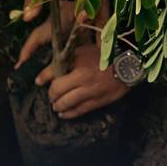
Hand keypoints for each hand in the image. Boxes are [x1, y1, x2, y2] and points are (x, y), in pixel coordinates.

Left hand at [16, 36, 130, 119]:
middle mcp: (83, 78)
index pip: (54, 71)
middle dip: (51, 94)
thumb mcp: (85, 51)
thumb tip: (53, 68)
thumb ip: (69, 58)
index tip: (38, 81)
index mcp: (79, 62)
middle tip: (51, 95)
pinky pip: (79, 111)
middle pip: (57, 90)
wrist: (128, 66)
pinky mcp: (97, 102)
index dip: (43, 77)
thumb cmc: (105, 56)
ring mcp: (90, 92)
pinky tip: (63, 114)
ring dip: (57, 105)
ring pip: (66, 103)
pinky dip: (68, 114)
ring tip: (55, 105)